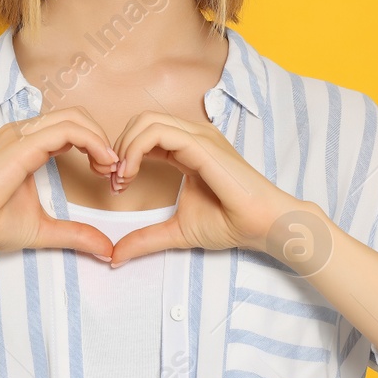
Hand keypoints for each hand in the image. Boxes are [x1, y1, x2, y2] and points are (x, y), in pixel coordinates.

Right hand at [0, 107, 119, 261]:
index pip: (70, 128)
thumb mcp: (43, 230)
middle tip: (112, 170)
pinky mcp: (22, 144)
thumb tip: (106, 250)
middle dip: (101, 138)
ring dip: (100, 139)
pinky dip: (92, 141)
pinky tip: (101, 163)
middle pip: (76, 116)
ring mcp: (21, 135)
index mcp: (27, 145)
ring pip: (74, 117)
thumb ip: (75, 235)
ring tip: (108, 167)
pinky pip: (66, 130)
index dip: (95, 145)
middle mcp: (24, 133)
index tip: (107, 173)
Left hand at [106, 110, 308, 267]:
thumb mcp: (177, 231)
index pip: (145, 134)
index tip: (117, 186)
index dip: (123, 155)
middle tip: (115, 181)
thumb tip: (114, 256)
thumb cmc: (231, 223)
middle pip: (140, 121)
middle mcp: (192, 137)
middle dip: (118, 147)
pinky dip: (135, 149)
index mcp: (187, 149)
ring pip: (146, 121)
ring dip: (124, 147)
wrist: (263, 225)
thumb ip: (146, 239)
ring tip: (122, 178)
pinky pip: (158, 133)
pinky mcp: (202, 145)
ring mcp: (199, 137)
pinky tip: (130, 174)